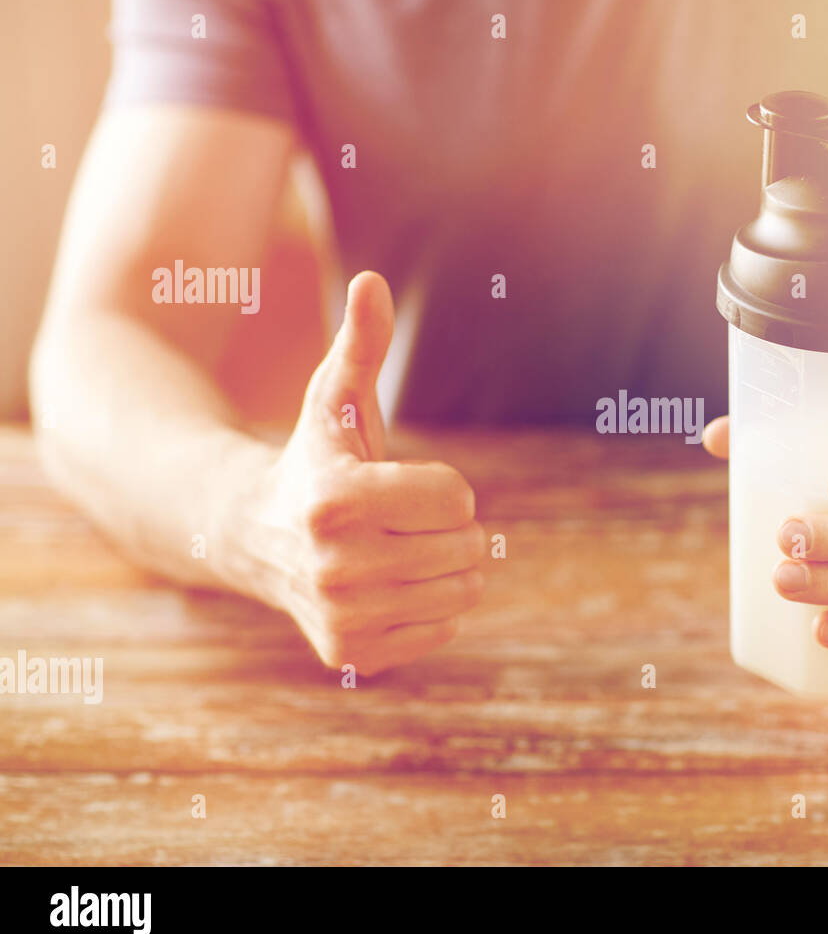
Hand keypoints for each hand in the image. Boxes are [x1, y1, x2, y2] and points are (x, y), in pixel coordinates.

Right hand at [233, 272, 485, 673]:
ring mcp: (341, 616)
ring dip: (450, 567)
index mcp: (336, 500)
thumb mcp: (336, 398)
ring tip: (402, 550)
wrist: (252, 536)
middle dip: (453, 527)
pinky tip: (389, 586)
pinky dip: (432, 607)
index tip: (401, 482)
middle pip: (468, 547)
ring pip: (463, 593)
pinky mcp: (350, 654)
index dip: (444, 485)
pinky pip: (443, 630)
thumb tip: (372, 280)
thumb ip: (362, 343)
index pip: (459, 498)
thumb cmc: (313, 457)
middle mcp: (334, 565)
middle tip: (406, 520)